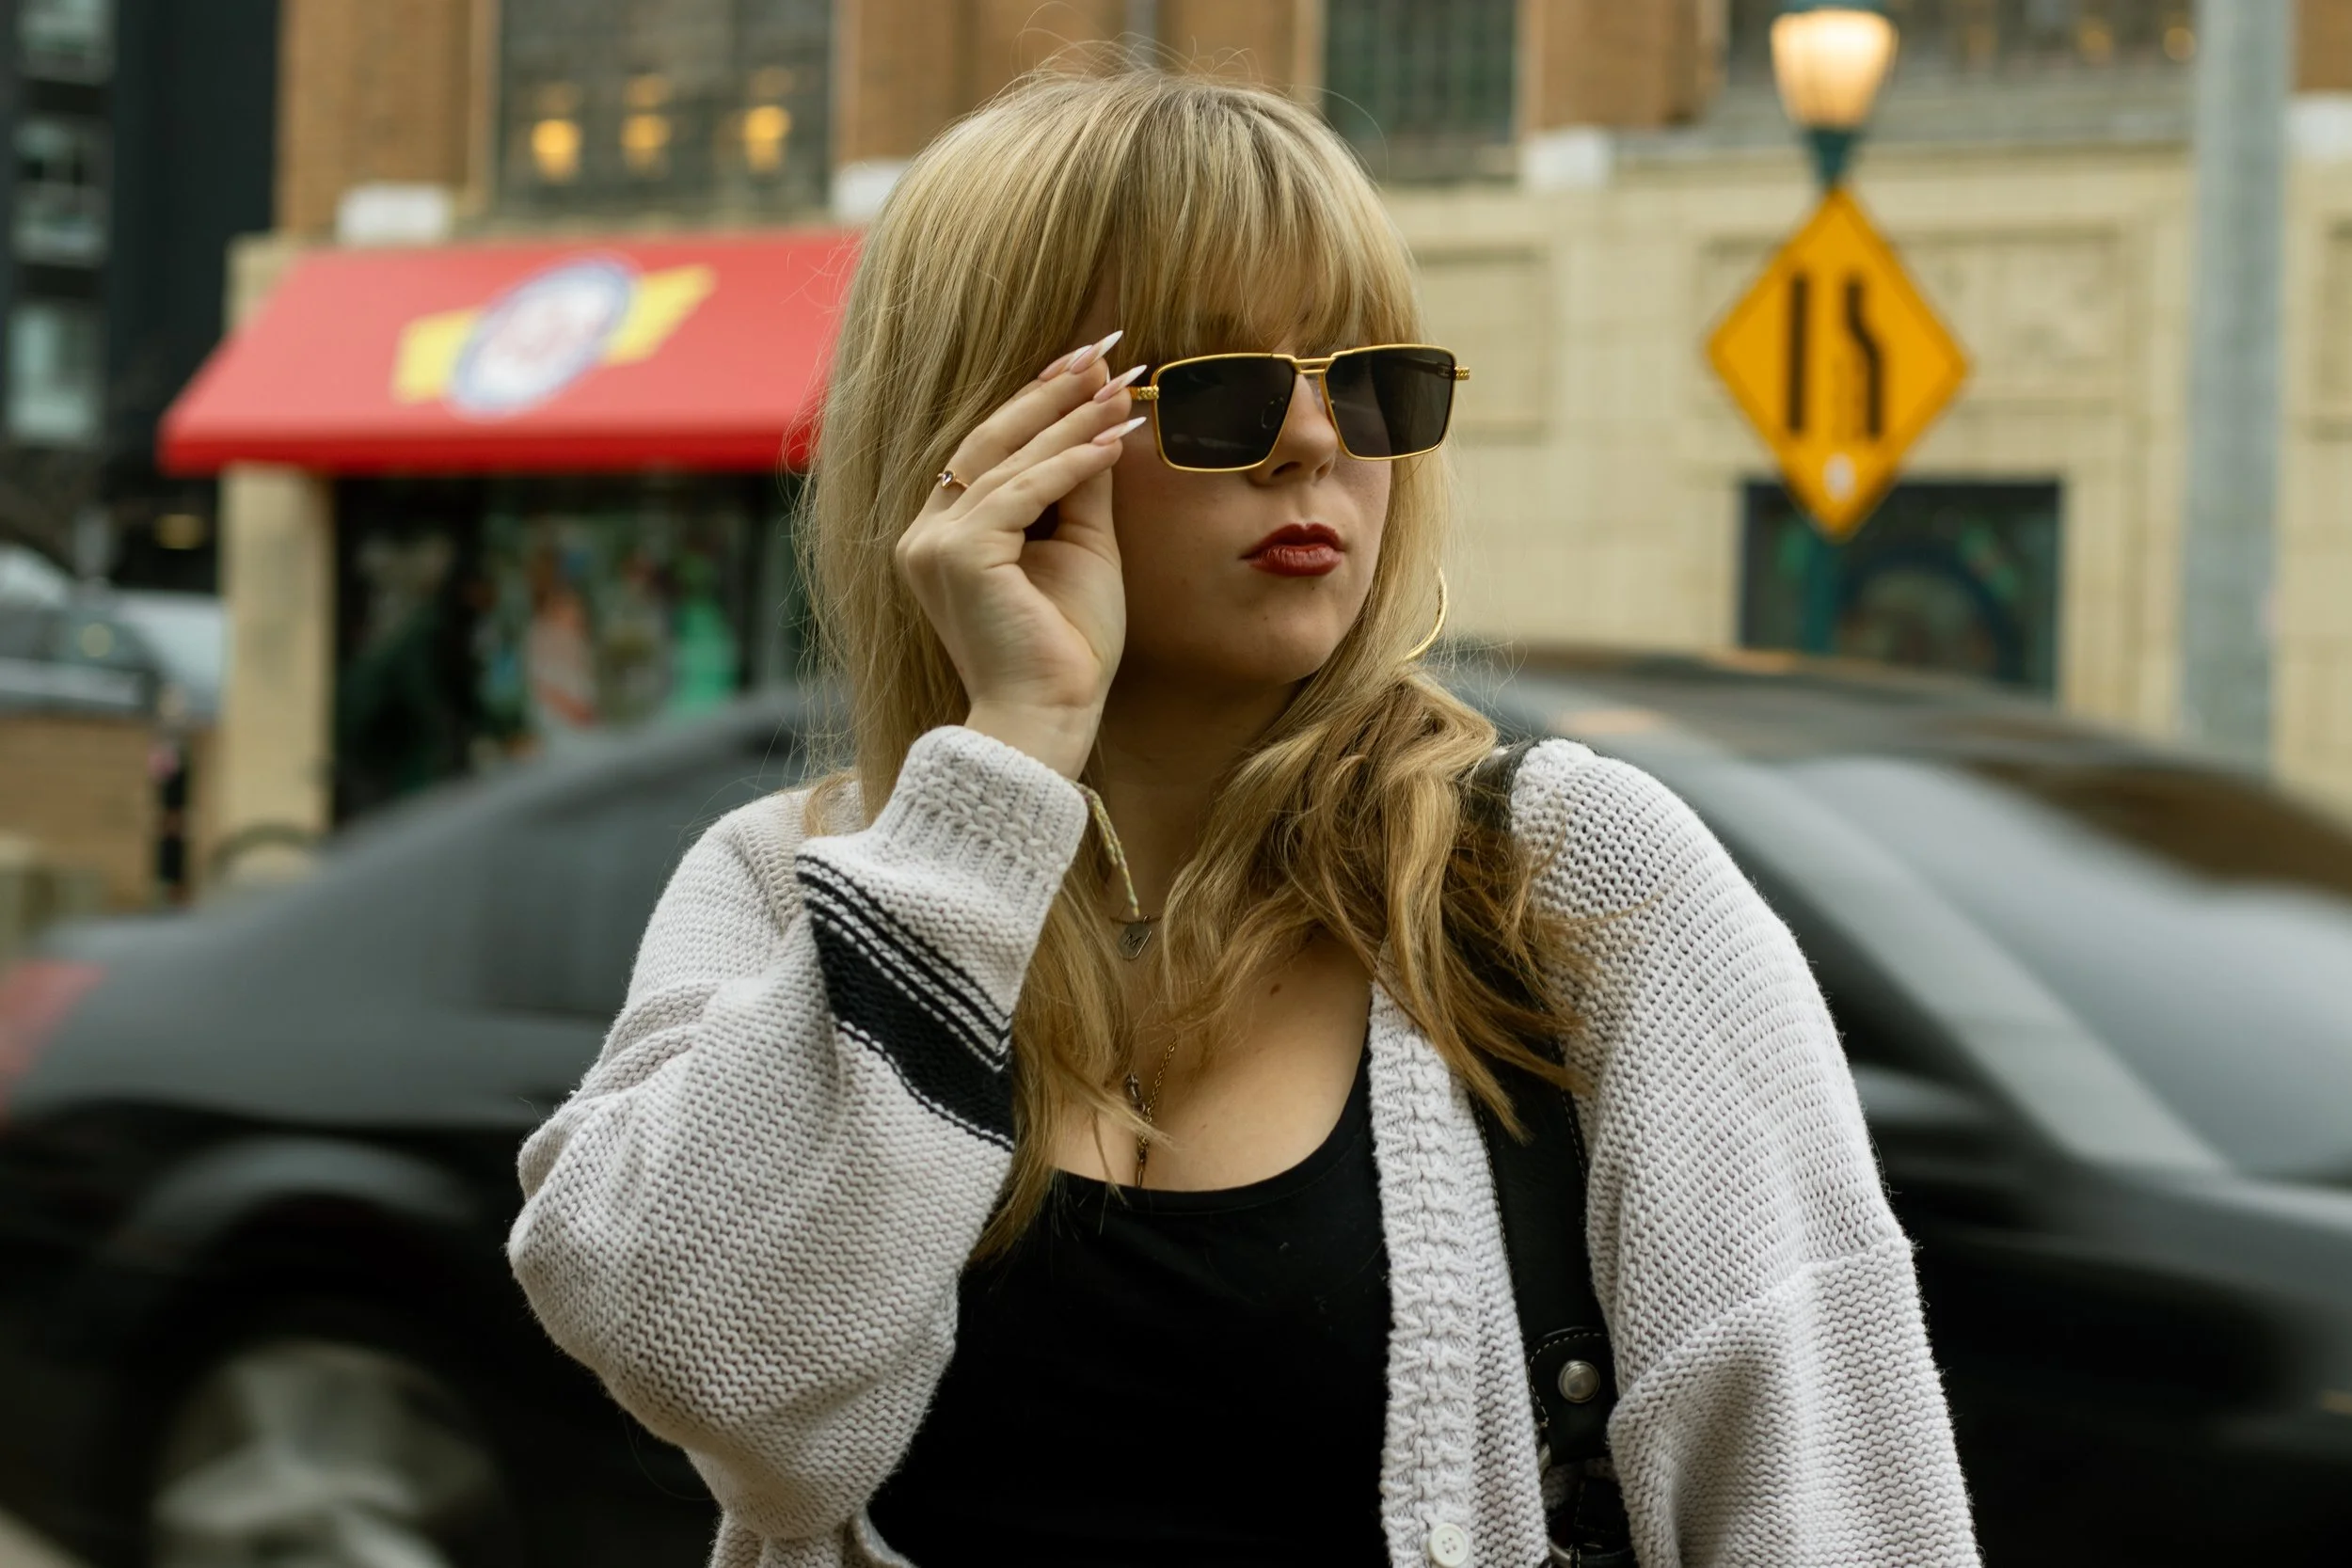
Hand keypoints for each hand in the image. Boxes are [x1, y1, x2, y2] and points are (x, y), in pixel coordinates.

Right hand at [895, 330, 1145, 777]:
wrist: (1050, 717)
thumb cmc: (1068, 648)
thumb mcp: (1080, 549)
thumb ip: (1080, 488)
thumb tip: (1103, 420)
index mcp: (945, 536)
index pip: (990, 452)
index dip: (1038, 403)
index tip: (1088, 363)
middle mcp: (926, 535)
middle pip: (990, 442)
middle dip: (1051, 392)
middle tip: (1103, 350)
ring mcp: (933, 545)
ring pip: (1008, 463)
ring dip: (1069, 420)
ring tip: (1120, 387)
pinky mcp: (958, 557)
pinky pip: (1022, 493)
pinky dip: (1070, 462)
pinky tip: (1113, 437)